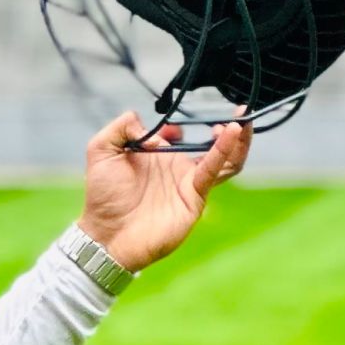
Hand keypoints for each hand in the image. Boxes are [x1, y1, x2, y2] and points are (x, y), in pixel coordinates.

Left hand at [76, 110, 252, 272]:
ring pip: (223, 158)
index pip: (177, 135)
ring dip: (236, 139)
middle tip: (236, 109)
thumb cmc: (102, 198)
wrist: (107, 235)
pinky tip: (231, 133)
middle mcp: (175, 169)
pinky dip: (226, 150)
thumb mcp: (101, 151)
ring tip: (243, 120)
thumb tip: (150, 127)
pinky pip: (215, 169)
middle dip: (225, 127)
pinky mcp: (196, 196)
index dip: (178, 127)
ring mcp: (188, 183)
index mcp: (155, 157)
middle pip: (209, 145)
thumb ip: (120, 128)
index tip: (171, 127)